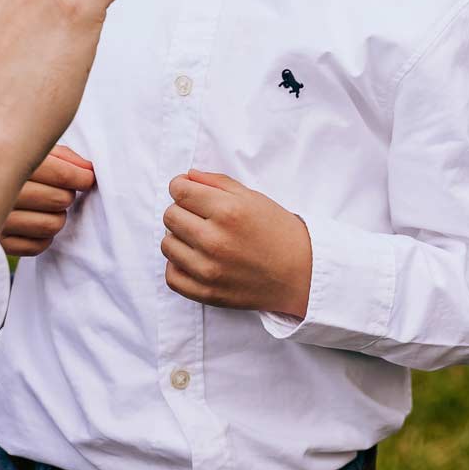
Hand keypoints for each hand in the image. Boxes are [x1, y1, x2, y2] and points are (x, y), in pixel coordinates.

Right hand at [1, 146, 94, 256]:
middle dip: (67, 193)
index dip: (81, 176)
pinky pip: (37, 246)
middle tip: (60, 188)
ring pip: (53, 225)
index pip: (60, 173)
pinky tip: (35, 222)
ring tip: (48, 206)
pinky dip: (44, 237)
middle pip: (60, 199)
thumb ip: (58, 155)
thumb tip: (88, 169)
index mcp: (4, 162)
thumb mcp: (21, 148)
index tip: (86, 177)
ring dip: (58, 215)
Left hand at [161, 171, 311, 318]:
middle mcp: (215, 240)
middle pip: (170, 215)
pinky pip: (171, 276)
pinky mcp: (207, 293)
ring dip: (179, 238)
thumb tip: (186, 176)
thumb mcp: (253, 198)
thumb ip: (216, 182)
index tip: (189, 192)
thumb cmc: (278, 232)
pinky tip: (195, 259)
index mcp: (228, 211)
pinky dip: (179, 266)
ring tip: (199, 239)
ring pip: (166, 245)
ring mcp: (209, 269)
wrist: (301, 274)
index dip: (181, 187)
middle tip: (201, 217)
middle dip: (182, 210)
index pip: (178, 190)